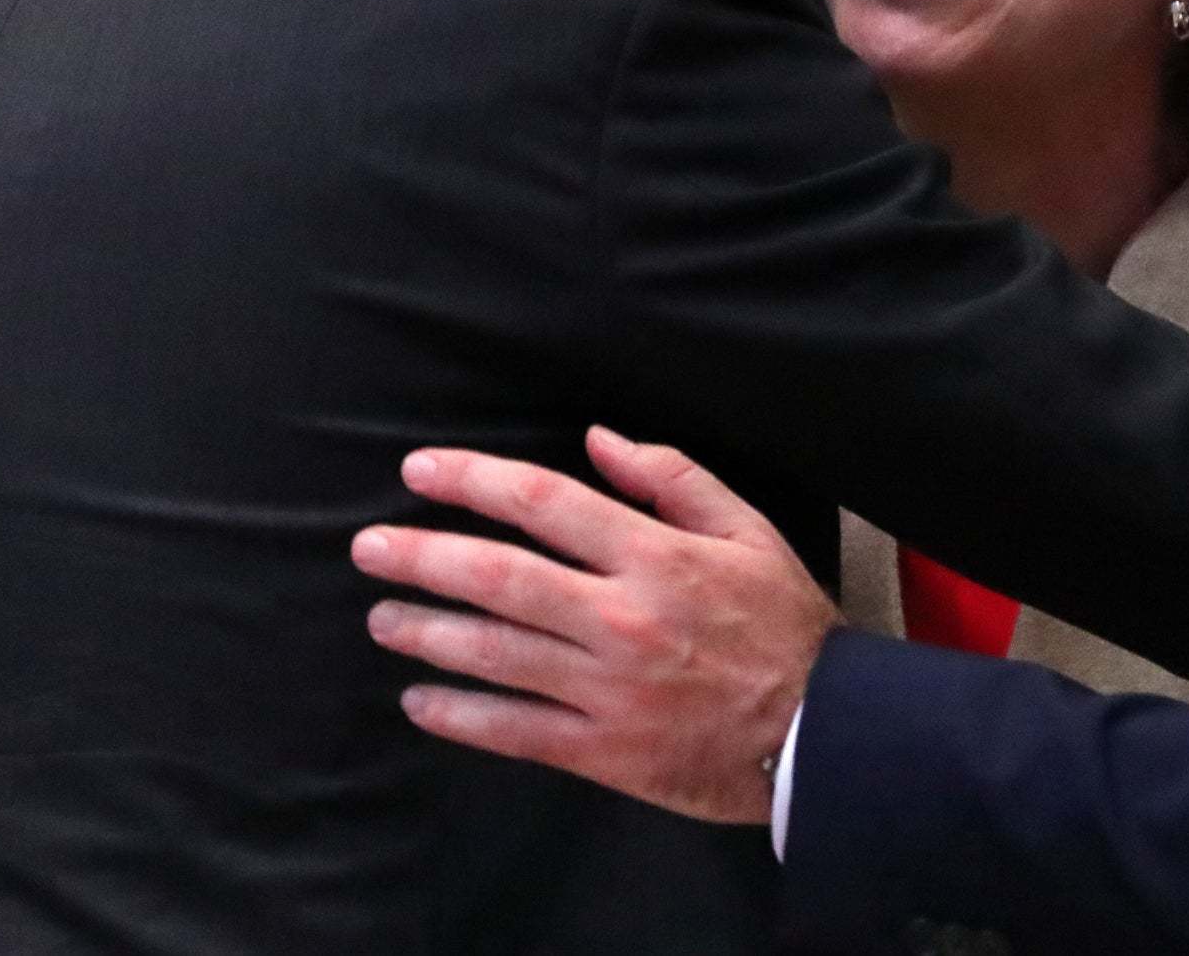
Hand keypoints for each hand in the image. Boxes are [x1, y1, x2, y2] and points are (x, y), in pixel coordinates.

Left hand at [352, 426, 837, 824]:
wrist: (820, 731)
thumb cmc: (784, 623)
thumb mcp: (749, 528)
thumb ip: (672, 477)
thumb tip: (599, 439)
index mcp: (655, 556)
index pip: (543, 503)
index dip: (472, 480)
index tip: (420, 470)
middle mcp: (621, 617)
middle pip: (498, 577)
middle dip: (422, 556)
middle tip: (369, 546)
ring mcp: (607, 688)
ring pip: (493, 653)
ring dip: (425, 631)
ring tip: (382, 616)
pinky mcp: (602, 750)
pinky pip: (513, 730)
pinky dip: (458, 715)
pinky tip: (419, 699)